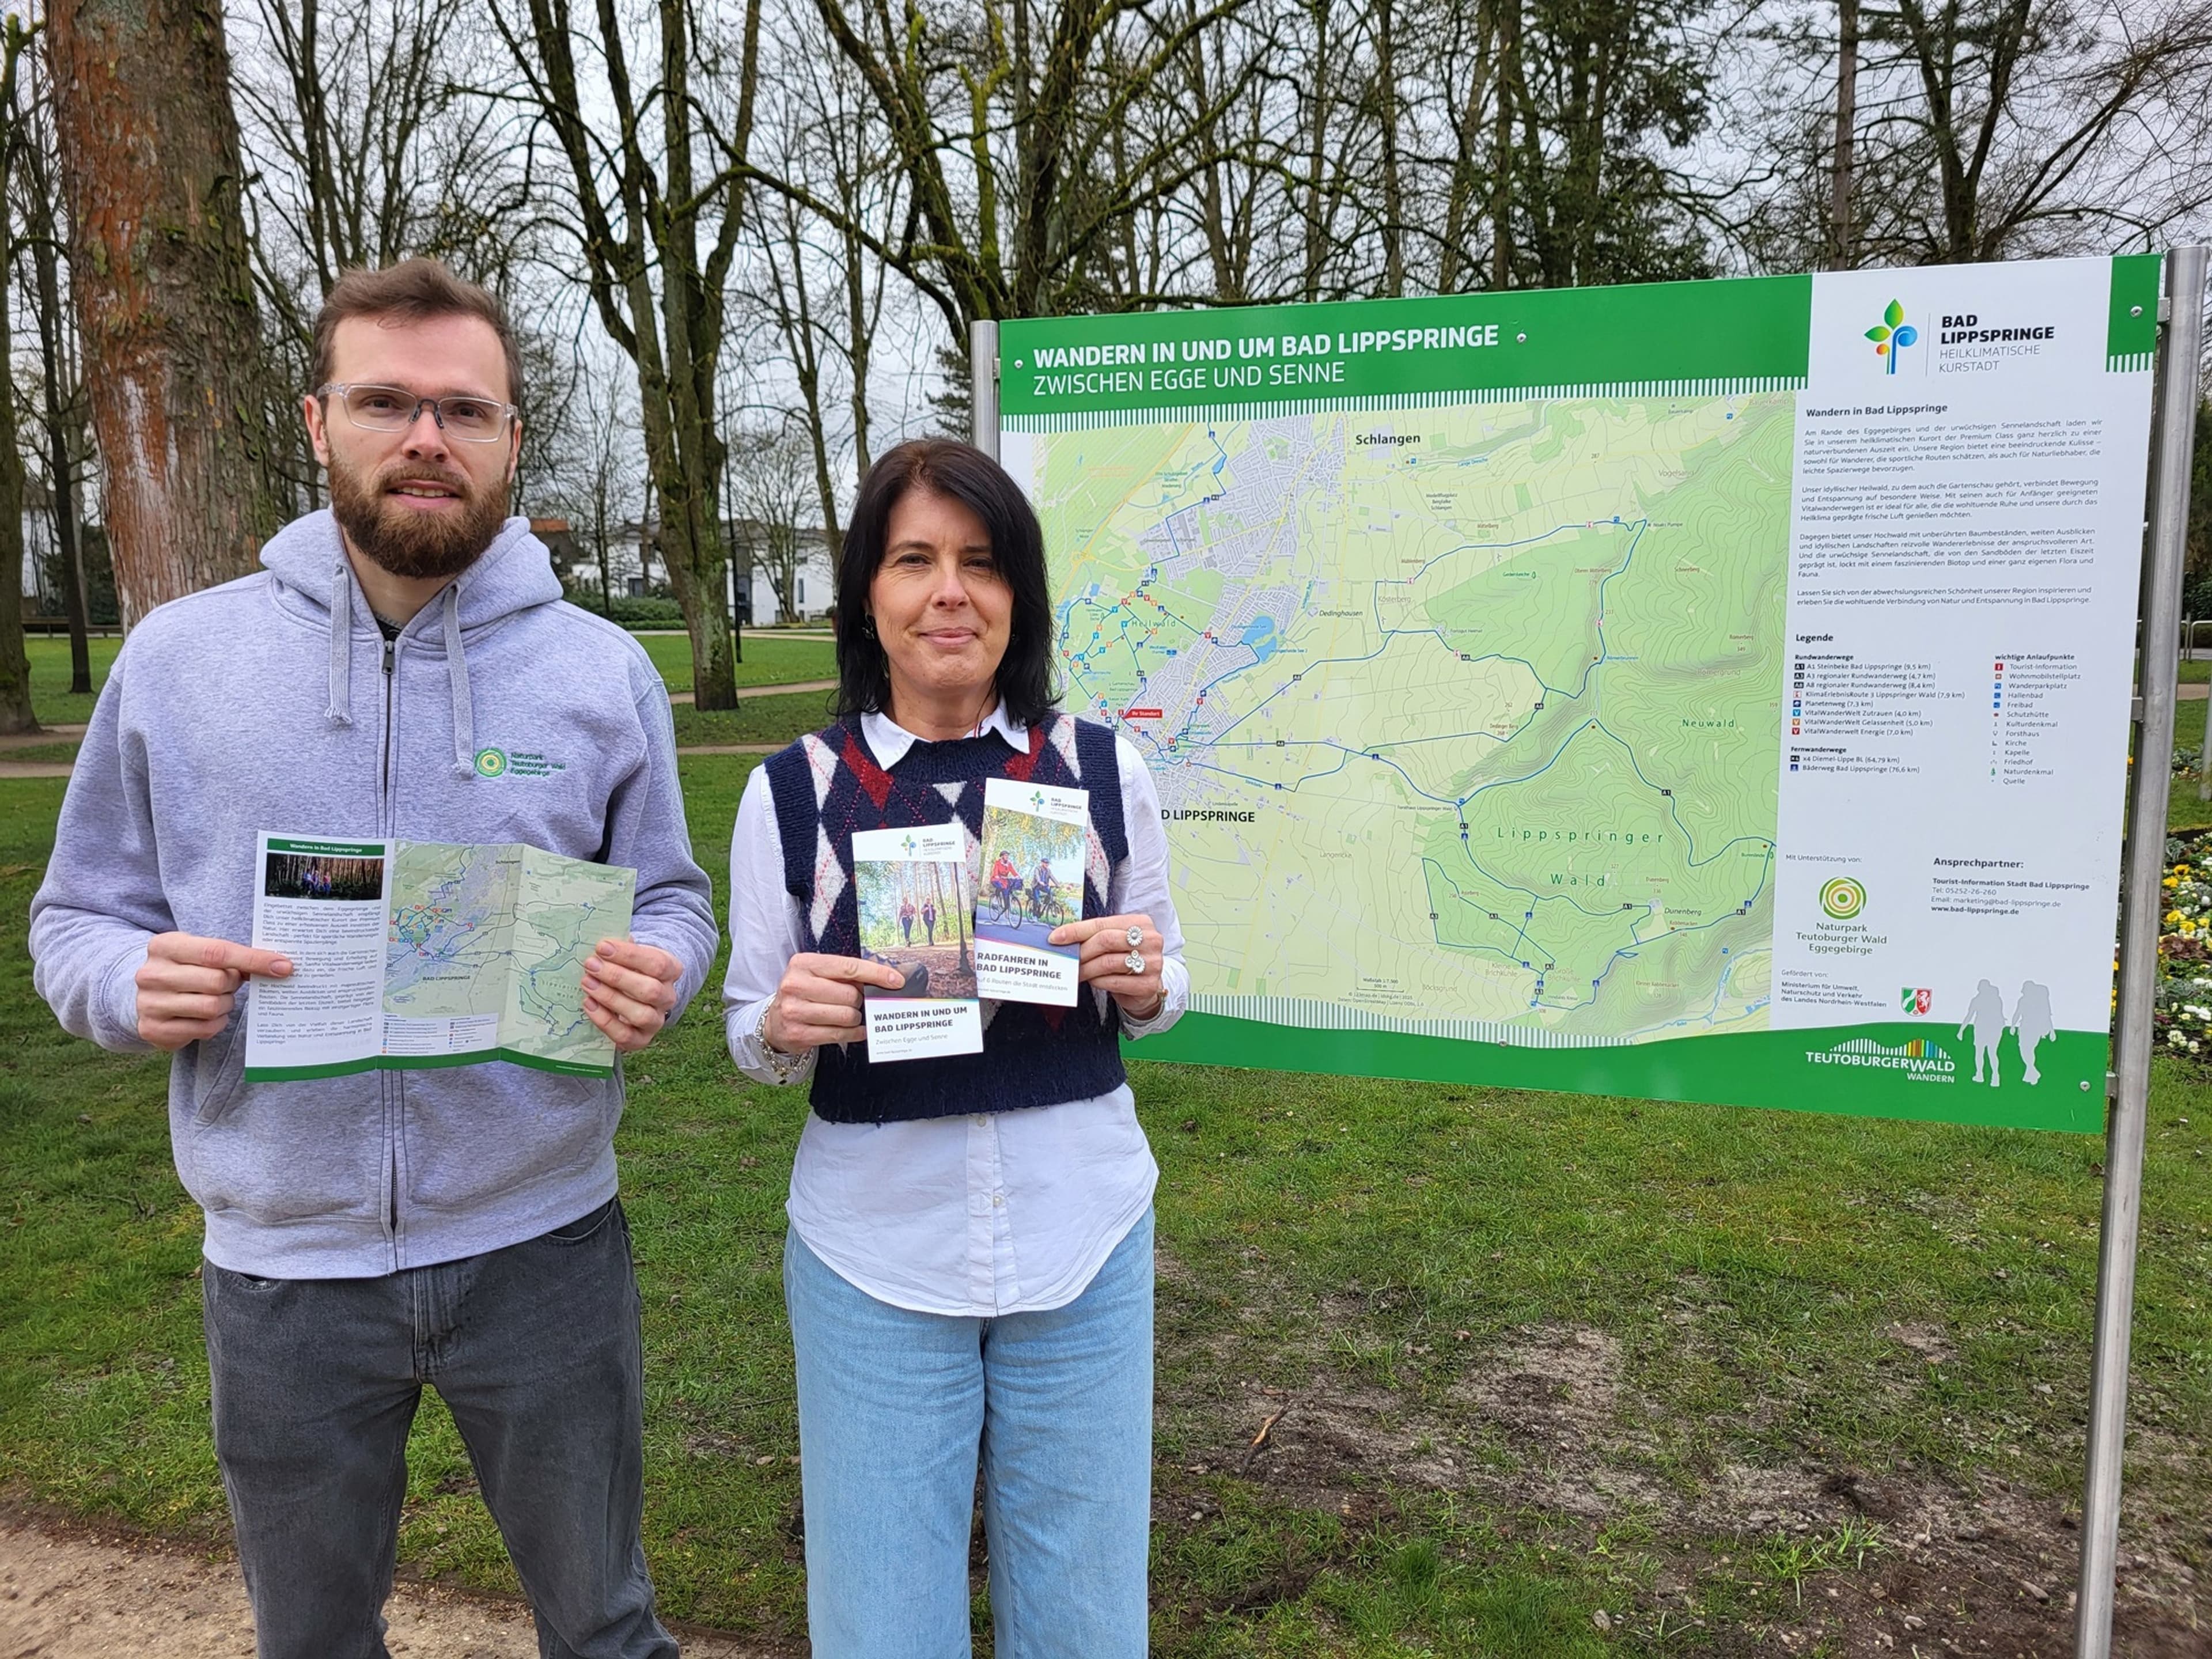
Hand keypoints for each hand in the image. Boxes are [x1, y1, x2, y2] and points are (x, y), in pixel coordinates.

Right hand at [136, 933, 293, 1051]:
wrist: (146, 997)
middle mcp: (151, 974)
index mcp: (165, 946)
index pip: (217, 952)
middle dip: (233, 984)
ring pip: (212, 1006)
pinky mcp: (153, 1029)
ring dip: (226, 1004)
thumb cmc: (186, 970)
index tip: (283, 966)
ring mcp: (149, 1003)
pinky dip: (216, 1023)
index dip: (254, 960)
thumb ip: (232, 956)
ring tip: (218, 998)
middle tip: (230, 983)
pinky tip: (208, 1016)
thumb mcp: (199, 954)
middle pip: (217, 981)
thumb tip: (279, 965)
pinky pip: (205, 1028)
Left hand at [584, 939, 682, 1052]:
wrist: (634, 993)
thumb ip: (620, 949)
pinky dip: (605, 1021)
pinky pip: (625, 1035)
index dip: (629, 955)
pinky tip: (589, 1004)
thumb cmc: (629, 968)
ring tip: (587, 983)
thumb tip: (602, 946)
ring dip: (611, 998)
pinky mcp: (641, 1039)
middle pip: (650, 991)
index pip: (657, 963)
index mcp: (671, 971)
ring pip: (641, 1015)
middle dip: (617, 977)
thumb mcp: (630, 954)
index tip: (602, 947)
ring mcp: (656, 1021)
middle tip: (591, 965)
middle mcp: (668, 997)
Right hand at [763, 953, 904, 1051]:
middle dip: (859, 1000)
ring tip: (848, 1015)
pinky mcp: (798, 1033)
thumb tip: (885, 978)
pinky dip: (854, 1033)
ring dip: (855, 1017)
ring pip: (847, 1015)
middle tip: (853, 1001)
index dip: (876, 973)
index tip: (896, 980)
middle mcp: (795, 985)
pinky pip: (840, 1034)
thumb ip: (845, 974)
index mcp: (803, 963)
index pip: (848, 967)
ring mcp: (794, 1011)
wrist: (775, 1022)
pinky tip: (855, 1030)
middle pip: (850, 994)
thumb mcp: (817, 975)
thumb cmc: (804, 994)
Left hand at [1049, 913, 1164, 1017]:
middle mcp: (1150, 940)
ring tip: (1077, 972)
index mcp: (1140, 923)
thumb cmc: (1127, 958)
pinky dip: (1098, 981)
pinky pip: (1114, 982)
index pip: (1102, 923)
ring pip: (1108, 962)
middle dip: (1081, 951)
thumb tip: (1063, 938)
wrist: (1147, 985)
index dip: (1076, 931)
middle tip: (1068, 959)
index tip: (1056, 938)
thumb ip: (1096, 936)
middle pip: (1105, 940)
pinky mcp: (1148, 985)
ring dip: (1087, 968)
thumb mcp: (1116, 941)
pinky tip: (1093, 980)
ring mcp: (1152, 963)